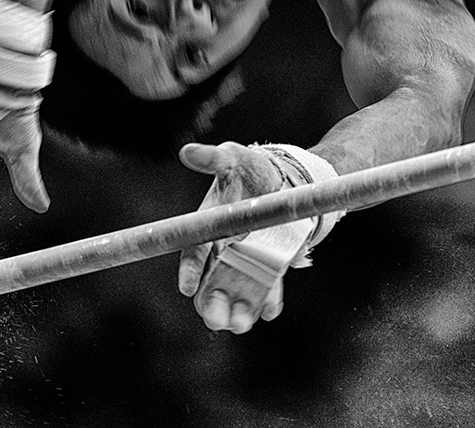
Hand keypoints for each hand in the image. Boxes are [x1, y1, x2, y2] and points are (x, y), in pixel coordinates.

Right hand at [177, 142, 313, 332]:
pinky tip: (270, 311)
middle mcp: (225, 250)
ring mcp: (247, 262)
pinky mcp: (270, 267)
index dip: (190, 271)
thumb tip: (187, 152)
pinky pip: (267, 290)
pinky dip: (269, 302)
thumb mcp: (234, 159)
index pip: (194, 253)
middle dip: (212, 304)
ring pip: (238, 293)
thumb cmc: (254, 170)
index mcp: (209, 228)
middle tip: (216, 319)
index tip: (187, 288)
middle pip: (212, 284)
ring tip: (242, 323)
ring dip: (239, 310)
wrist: (287, 179)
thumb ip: (212, 159)